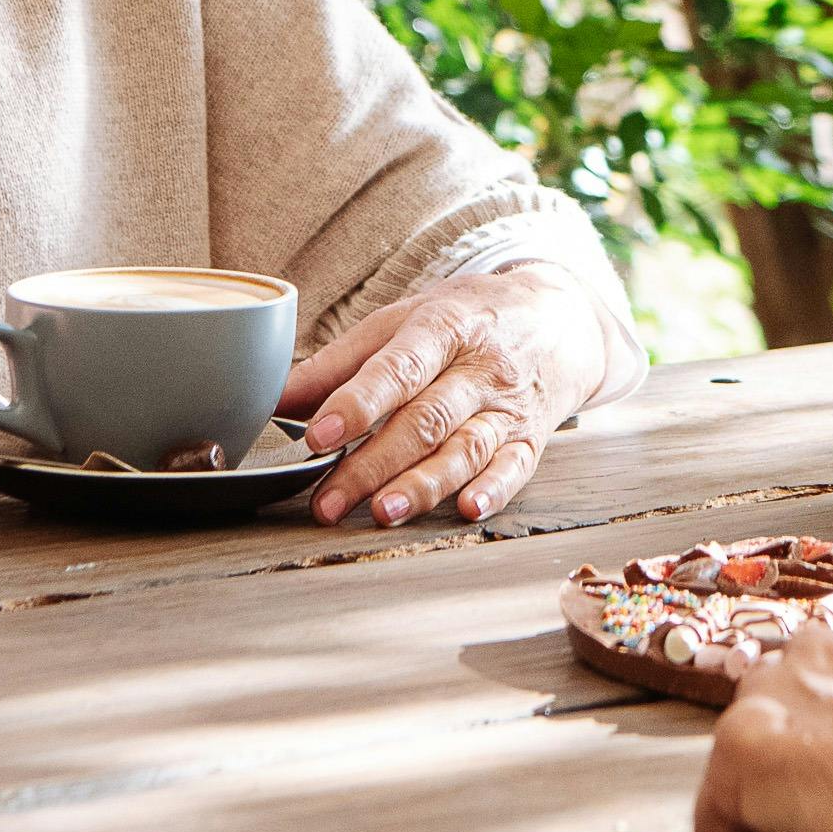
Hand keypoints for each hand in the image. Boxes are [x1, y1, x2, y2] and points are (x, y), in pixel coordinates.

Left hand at [284, 265, 608, 526]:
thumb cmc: (465, 320)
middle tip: (328, 502)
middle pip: (425, 419)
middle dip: (373, 465)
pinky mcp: (532, 438)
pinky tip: (468, 510)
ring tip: (382, 513)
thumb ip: (338, 363)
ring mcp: (509, 405)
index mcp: (442, 327)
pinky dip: (494, 490)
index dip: (356, 404)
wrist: (558, 317)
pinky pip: (515, 467)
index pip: (397, 368)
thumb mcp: (403, 320)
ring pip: (465, 449)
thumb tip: (274, 399)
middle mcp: (480, 367)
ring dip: (424, 486)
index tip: (318, 436)